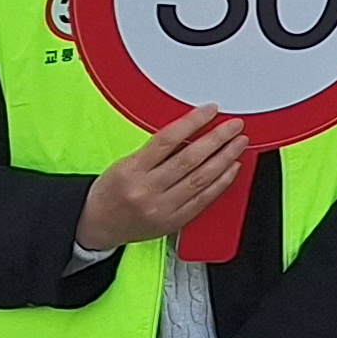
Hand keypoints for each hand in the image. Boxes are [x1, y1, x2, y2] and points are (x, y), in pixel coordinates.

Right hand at [78, 104, 247, 248]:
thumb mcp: (125, 163)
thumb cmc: (111, 191)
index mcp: (132, 171)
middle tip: (234, 127)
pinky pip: (204, 200)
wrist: (98, 226)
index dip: (193, 122)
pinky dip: (221, 182)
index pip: (167, 140)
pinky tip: (232, 169)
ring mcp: (162, 208)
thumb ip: (156, 150)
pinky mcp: (174, 222)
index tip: (210, 111)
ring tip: (238, 144)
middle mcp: (147, 190)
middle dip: (217, 139)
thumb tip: (192, 131)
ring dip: (224, 158)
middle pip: (189, 159)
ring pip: (201, 179)